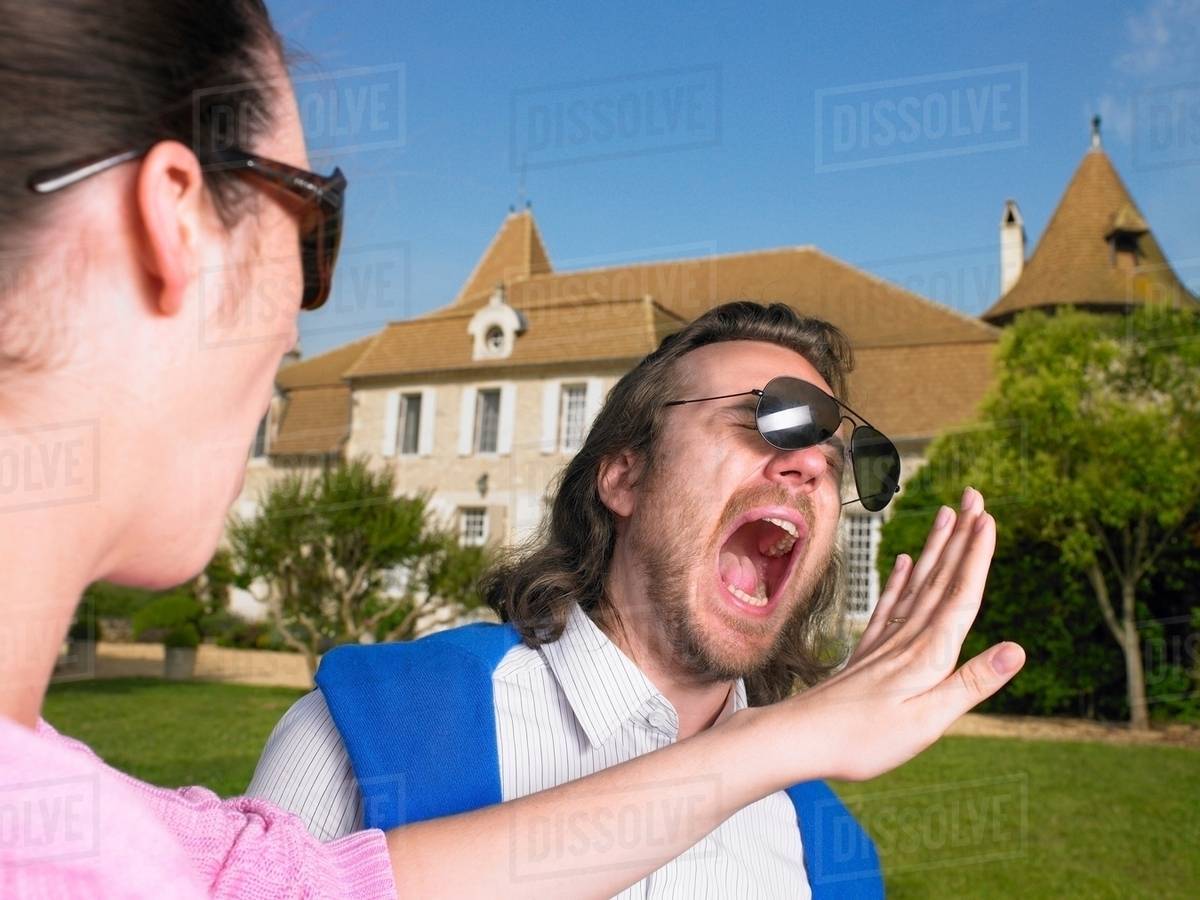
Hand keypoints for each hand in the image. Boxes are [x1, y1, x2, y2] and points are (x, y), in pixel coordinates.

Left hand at [782, 487, 1024, 782]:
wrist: (800, 738)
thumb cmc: (865, 739)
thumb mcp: (929, 721)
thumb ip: (971, 682)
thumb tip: (1018, 649)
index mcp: (928, 654)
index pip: (961, 596)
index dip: (977, 557)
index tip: (988, 518)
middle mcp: (907, 638)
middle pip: (941, 578)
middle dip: (961, 537)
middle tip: (974, 495)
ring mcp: (885, 642)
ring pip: (917, 584)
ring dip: (935, 548)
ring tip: (947, 515)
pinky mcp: (868, 651)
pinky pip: (888, 605)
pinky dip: (898, 580)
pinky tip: (903, 561)